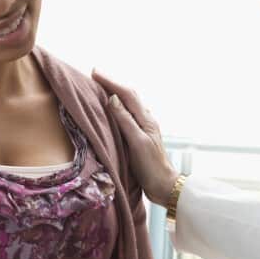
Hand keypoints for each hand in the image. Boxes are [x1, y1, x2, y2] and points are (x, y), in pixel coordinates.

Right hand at [91, 71, 179, 206]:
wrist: (164, 186)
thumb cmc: (151, 166)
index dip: (111, 82)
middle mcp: (146, 120)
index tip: (94, 72)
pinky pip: (128, 115)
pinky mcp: (141, 137)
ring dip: (116, 93)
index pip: (126, 94)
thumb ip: (126, 121)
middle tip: (95, 76)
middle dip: (113, 84)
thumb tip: (113, 99)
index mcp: (145, 119)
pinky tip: (113, 111)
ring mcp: (144, 128)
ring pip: (129, 104)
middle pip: (129, 95)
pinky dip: (118, 107)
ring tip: (101, 88)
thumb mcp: (137, 142)